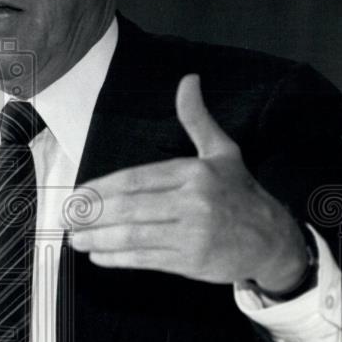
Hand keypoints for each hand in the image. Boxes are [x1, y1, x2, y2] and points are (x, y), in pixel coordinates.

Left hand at [68, 74, 307, 290]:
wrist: (274, 240)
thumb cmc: (240, 193)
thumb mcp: (222, 151)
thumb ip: (197, 119)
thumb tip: (189, 80)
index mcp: (195, 173)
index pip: (135, 179)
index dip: (101, 188)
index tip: (78, 194)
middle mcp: (193, 203)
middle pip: (129, 208)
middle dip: (92, 214)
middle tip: (67, 217)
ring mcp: (192, 235)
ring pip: (133, 236)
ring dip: (98, 238)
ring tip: (75, 238)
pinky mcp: (191, 262)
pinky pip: (145, 260)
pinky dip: (117, 258)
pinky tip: (98, 256)